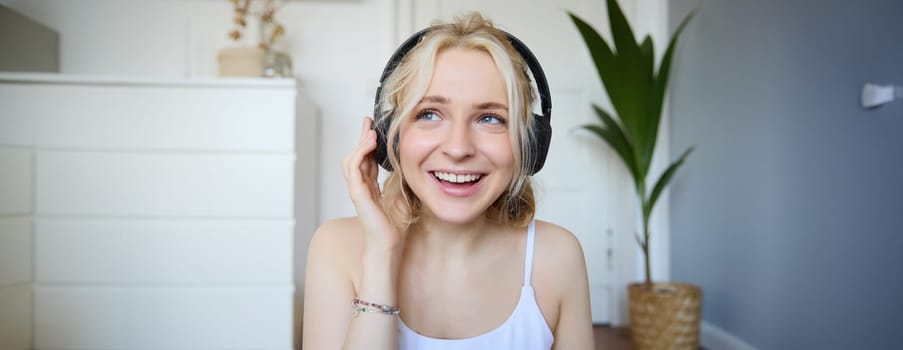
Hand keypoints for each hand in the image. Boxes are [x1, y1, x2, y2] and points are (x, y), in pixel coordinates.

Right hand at [342, 117, 404, 250]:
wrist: (390, 244)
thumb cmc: (395, 226)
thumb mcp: (403, 195)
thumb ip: (403, 180)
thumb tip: (415, 164)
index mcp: (370, 187)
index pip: (366, 159)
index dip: (368, 143)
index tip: (374, 128)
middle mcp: (361, 186)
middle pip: (356, 155)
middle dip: (361, 137)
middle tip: (368, 121)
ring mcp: (357, 190)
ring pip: (351, 160)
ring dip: (360, 143)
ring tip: (370, 131)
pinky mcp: (357, 194)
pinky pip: (353, 168)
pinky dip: (359, 153)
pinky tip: (369, 143)